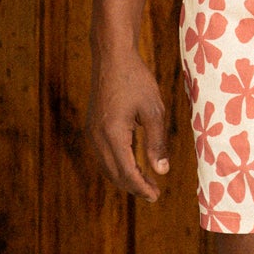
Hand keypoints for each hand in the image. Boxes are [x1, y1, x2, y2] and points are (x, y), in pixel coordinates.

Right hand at [87, 52, 170, 200]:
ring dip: (125, 178)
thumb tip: (162, 171)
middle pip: (114, 174)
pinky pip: (102, 155)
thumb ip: (157, 143)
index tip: (156, 196)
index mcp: (113, 134)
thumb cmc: (136, 80)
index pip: (127, 172)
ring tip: (146, 183)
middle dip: (134, 187)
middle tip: (154, 194)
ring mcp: (92, 132)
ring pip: (106, 167)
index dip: (142, 187)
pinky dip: (117, 166)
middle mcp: (97, 137)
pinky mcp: (92, 127)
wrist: (112, 57)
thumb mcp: (153, 111)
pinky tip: (132, 165)